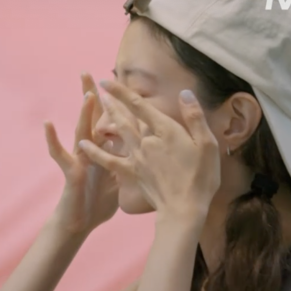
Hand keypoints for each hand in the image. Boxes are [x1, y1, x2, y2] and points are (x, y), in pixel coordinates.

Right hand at [44, 73, 118, 235]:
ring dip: (84, 113)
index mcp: (102, 150)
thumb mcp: (119, 178)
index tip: (116, 82)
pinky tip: (47, 124)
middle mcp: (89, 150)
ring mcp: (78, 159)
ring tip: (88, 94)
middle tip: (88, 72)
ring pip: (81, 131)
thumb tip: (143, 149)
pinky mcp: (70, 171)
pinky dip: (53, 139)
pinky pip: (60, 154)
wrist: (80, 223)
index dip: (112, 103)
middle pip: (92, 119)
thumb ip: (126, 161)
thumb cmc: (98, 203)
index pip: (108, 121)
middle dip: (90, 96)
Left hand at [79, 81, 220, 215]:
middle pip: (126, 116)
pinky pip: (109, 160)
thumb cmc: (201, 177)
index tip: (107, 80)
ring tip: (98, 105)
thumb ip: (194, 117)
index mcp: (165, 131)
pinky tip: (83, 144)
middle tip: (99, 88)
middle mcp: (146, 141)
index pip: (140, 106)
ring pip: (118, 132)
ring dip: (107, 117)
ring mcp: (136, 157)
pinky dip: (95, 152)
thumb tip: (184, 93)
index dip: (122, 91)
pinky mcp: (131, 173)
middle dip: (112, 101)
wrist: (184, 209)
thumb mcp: (207, 145)